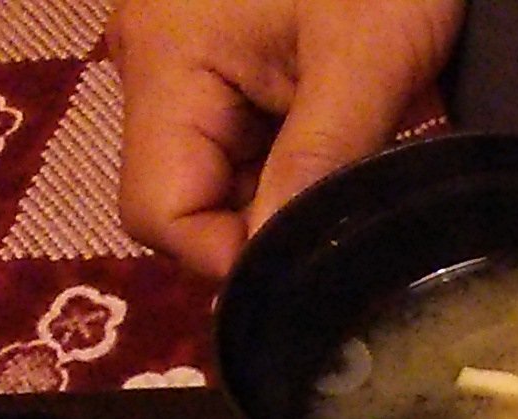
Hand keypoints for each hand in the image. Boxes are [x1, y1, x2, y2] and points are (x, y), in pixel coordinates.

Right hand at [111, 0, 464, 277]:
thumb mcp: (367, 61)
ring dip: (281, 193)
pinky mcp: (220, 54)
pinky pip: (239, 136)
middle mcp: (151, 67)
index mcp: (165, 64)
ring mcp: (181, 60)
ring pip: (215, 174)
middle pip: (182, 199)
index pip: (159, 212)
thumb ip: (319, 165)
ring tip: (355, 171)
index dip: (230, 257)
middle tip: (349, 223)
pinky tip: (345, 143)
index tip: (313, 266)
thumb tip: (281, 264)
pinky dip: (289, 158)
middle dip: (260, 226)